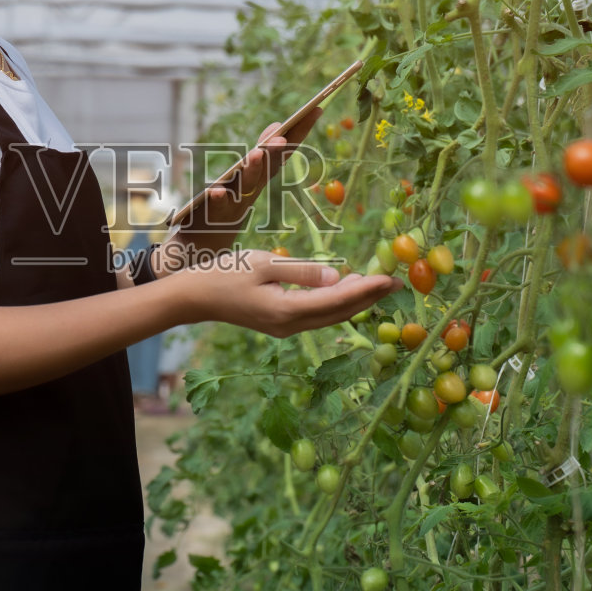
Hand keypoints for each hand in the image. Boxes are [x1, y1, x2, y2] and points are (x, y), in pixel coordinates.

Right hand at [172, 247, 402, 336]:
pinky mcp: (280, 322)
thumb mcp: (264, 264)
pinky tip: (345, 288)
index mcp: (287, 311)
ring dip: (354, 300)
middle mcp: (290, 325)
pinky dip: (336, 302)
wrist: (194, 296)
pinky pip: (317, 313)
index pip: (337, 301)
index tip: (391, 279)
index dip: (366, 290)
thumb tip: (336, 277)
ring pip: (329, 315)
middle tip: (397, 282)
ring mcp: (285, 327)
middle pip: (339, 313)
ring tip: (379, 285)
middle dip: (369, 298)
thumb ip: (301, 271)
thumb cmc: (224, 273)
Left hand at [190, 106, 322, 231]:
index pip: (284, 151)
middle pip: (268, 166)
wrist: (209, 239)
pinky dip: (218, 199)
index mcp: (262, 176)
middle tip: (283, 136)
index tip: (316, 108)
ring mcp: (236, 202)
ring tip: (257, 153)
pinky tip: (216, 191)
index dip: (301, 131)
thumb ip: (262, 152)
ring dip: (253, 169)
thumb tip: (278, 125)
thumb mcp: (248, 175)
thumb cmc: (231, 201)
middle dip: (276, 151)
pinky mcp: (215, 214)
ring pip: (246, 185)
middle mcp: (253, 188)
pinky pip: (217, 206)